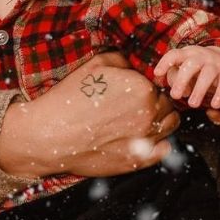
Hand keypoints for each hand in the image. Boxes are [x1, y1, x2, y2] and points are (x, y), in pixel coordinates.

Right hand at [0, 53, 178, 178]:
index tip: (129, 91)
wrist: (49, 136)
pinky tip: (144, 138)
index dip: (144, 85)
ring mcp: (146, 138)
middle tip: (131, 106)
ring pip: (170, 124)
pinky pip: (164, 149)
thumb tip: (133, 64)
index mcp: (142, 88)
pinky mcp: (138, 160)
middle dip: (153, 101)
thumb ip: (121, 59)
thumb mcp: (94, 66)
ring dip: (160, 119)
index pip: (156, 83)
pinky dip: (159, 143)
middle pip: (166, 102)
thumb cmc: (69, 99)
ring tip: (139, 120)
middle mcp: (150, 113)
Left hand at [153, 44, 219, 108]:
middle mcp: (202, 56)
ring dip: (200, 90)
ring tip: (192, 104)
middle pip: (192, 64)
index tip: (157, 74)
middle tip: (175, 96)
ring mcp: (216, 64)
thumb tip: (179, 92)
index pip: (175, 54)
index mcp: (187, 54)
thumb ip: (175, 79)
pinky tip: (214, 105)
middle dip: (182, 80)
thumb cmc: (196, 69)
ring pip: (208, 74)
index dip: (165, 63)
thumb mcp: (184, 70)